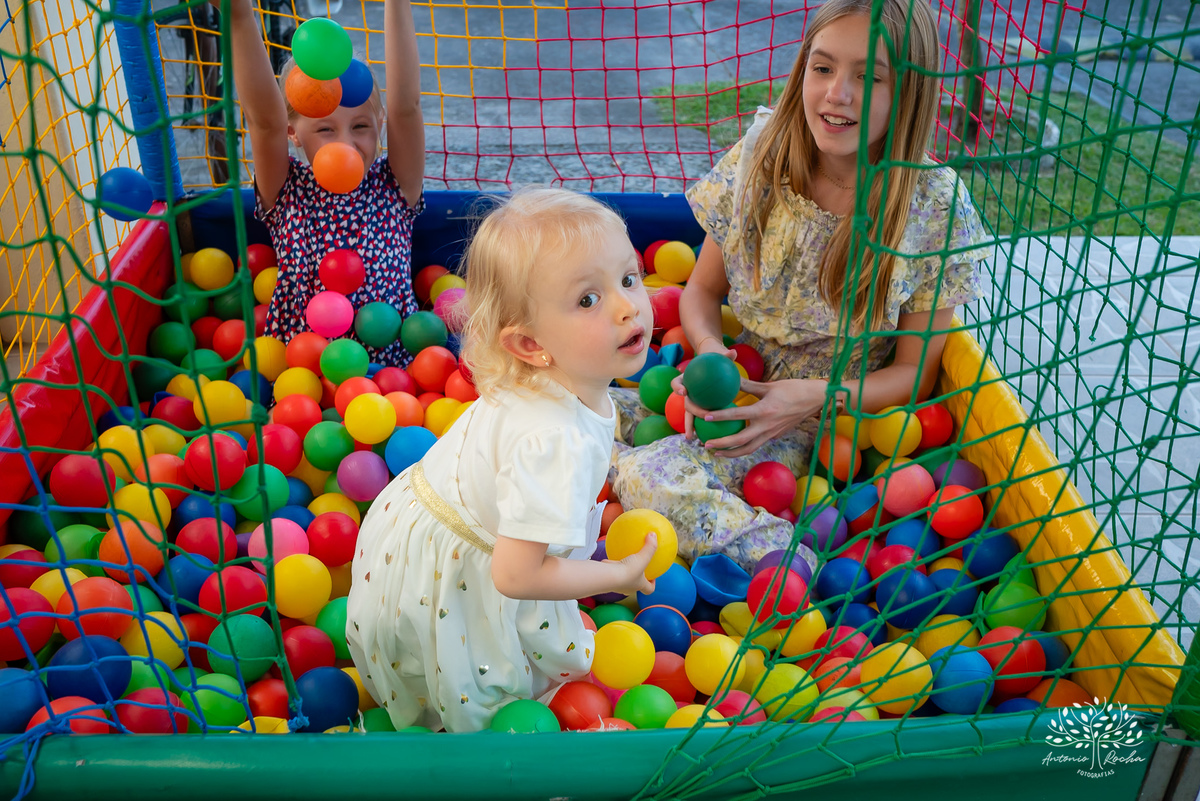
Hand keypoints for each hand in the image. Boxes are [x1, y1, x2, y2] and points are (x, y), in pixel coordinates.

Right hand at [605, 533, 657, 594]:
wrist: (609, 576)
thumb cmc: (628, 571)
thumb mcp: (643, 557)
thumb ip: (649, 547)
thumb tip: (654, 536)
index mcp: (639, 585)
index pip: (649, 589)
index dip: (652, 584)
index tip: (653, 577)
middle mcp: (629, 587)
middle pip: (635, 585)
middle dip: (637, 578)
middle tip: (638, 568)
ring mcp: (617, 584)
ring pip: (623, 578)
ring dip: (624, 571)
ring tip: (625, 561)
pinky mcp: (608, 578)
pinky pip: (612, 570)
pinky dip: (613, 565)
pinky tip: (612, 556)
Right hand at [670, 344, 736, 438]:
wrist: (713, 364)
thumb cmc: (716, 359)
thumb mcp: (720, 356)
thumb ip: (725, 355)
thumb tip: (732, 353)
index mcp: (686, 379)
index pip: (677, 383)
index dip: (678, 388)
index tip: (684, 392)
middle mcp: (687, 392)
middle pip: (686, 403)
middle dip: (691, 412)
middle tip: (702, 416)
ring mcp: (692, 401)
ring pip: (689, 415)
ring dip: (689, 426)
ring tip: (692, 437)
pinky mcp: (700, 408)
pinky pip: (701, 418)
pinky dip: (702, 427)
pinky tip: (710, 437)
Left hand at [693, 378, 828, 457]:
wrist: (815, 400)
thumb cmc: (793, 389)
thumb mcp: (769, 385)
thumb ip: (748, 385)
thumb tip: (729, 378)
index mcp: (765, 411)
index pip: (738, 414)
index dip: (721, 416)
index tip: (706, 416)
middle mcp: (767, 426)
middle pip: (741, 441)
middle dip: (722, 444)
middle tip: (705, 444)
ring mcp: (771, 434)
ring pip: (748, 449)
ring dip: (731, 452)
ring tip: (716, 452)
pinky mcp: (774, 437)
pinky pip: (756, 446)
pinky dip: (742, 449)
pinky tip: (732, 447)